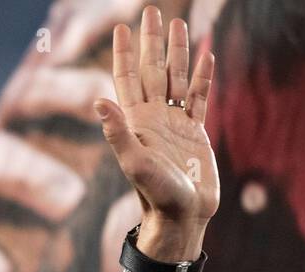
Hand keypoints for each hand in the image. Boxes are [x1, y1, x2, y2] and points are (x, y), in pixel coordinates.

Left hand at [93, 5, 217, 269]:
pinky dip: (203, 76)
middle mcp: (155, 118)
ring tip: (178, 24)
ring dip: (178, 52)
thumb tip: (98, 100)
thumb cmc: (156, 196)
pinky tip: (206, 56)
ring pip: (177, 78)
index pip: (127, 78)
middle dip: (151, 41)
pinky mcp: (196, 133)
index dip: (124, 52)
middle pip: (152, 70)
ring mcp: (176, 124)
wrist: (182, 218)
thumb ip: (118, 133)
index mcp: (137, 122)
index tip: (123, 26)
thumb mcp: (135, 164)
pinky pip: (200, 97)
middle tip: (151, 11)